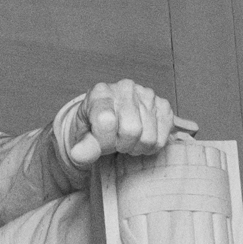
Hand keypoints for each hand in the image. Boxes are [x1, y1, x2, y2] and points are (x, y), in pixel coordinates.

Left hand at [60, 79, 194, 169]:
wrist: (110, 118)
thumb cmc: (96, 126)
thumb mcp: (83, 136)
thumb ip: (84, 146)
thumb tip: (79, 155)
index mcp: (101, 91)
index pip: (107, 121)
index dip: (104, 140)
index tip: (99, 139)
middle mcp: (126, 88)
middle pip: (131, 131)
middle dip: (121, 144)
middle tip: (115, 141)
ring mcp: (147, 94)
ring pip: (148, 138)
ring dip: (136, 147)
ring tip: (127, 139)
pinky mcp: (164, 106)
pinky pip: (162, 139)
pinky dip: (150, 147)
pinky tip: (140, 137)